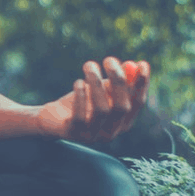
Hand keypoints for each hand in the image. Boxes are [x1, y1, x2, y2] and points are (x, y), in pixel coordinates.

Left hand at [36, 57, 150, 144]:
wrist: (52, 118)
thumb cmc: (82, 101)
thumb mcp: (101, 90)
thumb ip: (117, 80)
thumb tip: (132, 64)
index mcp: (122, 122)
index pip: (137, 103)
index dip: (141, 84)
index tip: (142, 63)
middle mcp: (111, 132)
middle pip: (121, 107)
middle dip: (118, 81)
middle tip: (109, 60)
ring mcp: (92, 135)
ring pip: (102, 110)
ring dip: (97, 84)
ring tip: (89, 65)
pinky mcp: (73, 133)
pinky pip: (80, 116)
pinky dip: (81, 97)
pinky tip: (78, 82)